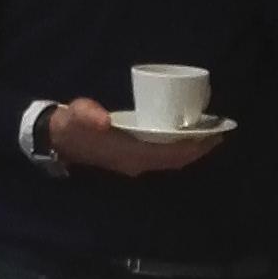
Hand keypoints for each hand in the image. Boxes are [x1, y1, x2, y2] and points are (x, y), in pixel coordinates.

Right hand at [44, 99, 215, 176]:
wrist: (58, 139)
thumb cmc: (71, 124)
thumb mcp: (77, 115)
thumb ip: (88, 115)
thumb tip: (103, 120)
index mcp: (130, 155)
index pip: (170, 155)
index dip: (193, 147)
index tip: (213, 135)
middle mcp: (137, 164)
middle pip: (176, 160)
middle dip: (199, 149)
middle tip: (219, 131)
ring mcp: (135, 164)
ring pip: (171, 161)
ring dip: (191, 150)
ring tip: (208, 133)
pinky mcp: (133, 158)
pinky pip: (163, 157)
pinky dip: (179, 148)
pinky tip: (185, 135)